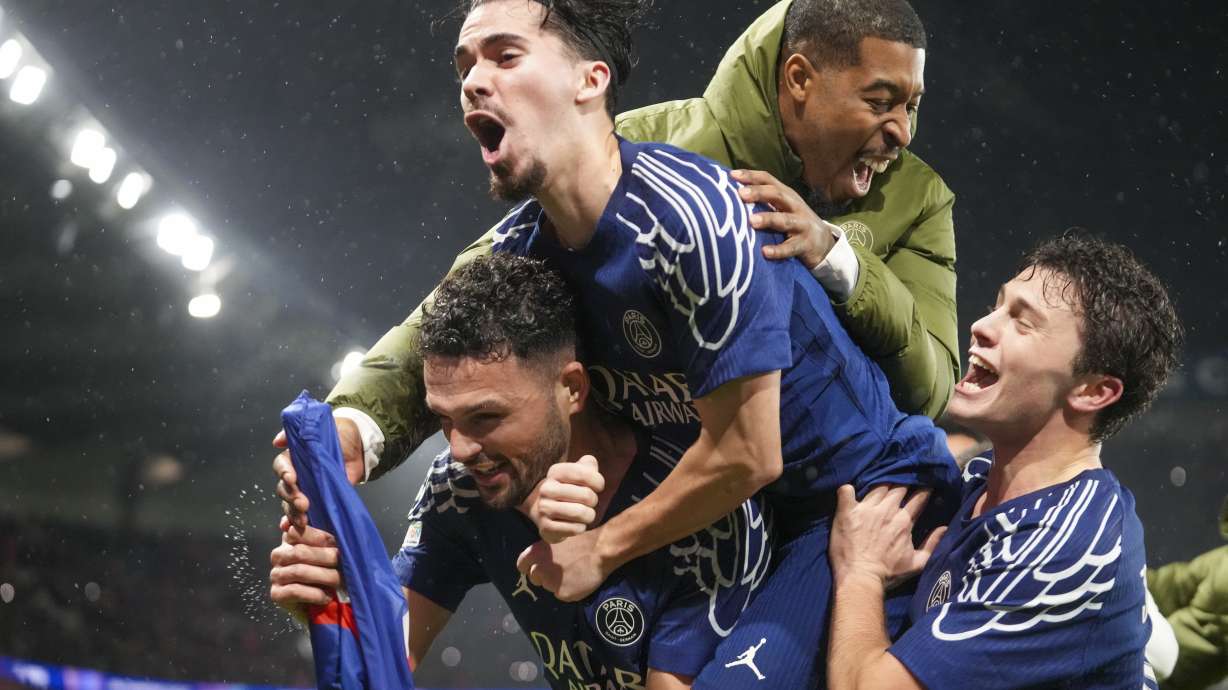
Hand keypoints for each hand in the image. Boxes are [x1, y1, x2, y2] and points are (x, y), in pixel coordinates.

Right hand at [269, 516, 341, 616]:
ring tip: (339, 581)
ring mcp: (276, 574)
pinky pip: (294, 591)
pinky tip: (327, 596)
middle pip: (300, 552)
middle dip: (326, 557)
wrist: (323, 604)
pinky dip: (314, 594)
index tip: (334, 542)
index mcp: (291, 539)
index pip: (297, 531)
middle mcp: (280, 554)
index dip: (317, 536)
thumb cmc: (330, 573)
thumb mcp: (331, 552)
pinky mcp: (277, 594)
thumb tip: (314, 526)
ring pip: (299, 571)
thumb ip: (325, 537)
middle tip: (343, 563)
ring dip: (323, 576)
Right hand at [273, 415, 364, 529]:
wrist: (360, 446)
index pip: (281, 466)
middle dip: (291, 497)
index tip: (292, 477)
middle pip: (284, 489)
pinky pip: (302, 514)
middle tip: (303, 503)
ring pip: (290, 504)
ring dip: (293, 513)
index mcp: (294, 457)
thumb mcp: (322, 428)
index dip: (284, 472)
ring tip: (303, 519)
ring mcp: (307, 489)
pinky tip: (294, 528)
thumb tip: (278, 441)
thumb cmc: (340, 435)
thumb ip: (300, 433)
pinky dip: (295, 523)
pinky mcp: (318, 501)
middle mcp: (297, 474)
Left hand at [516, 529, 610, 601]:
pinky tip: (578, 581)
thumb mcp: (556, 541)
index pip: (522, 565)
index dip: (528, 568)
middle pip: (535, 578)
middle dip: (544, 576)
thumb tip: (538, 562)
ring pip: (549, 587)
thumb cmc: (581, 541)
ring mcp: (551, 583)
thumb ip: (544, 553)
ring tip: (571, 574)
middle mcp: (540, 569)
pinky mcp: (563, 594)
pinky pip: (562, 595)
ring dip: (556, 583)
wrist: (600, 550)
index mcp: (536, 553)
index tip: (535, 569)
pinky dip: (568, 590)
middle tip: (558, 572)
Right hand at [523, 455, 604, 543]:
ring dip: (589, 515)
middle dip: (593, 501)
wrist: (544, 513)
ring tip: (584, 514)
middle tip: (588, 502)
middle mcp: (546, 488)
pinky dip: (580, 527)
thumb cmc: (569, 490)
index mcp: (555, 472)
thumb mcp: (577, 474)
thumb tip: (590, 462)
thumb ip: (588, 465)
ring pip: (581, 513)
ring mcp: (544, 508)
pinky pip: (575, 529)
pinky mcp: (545, 527)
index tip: (598, 486)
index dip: (598, 481)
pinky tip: (574, 524)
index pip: (585, 473)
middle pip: (587, 495)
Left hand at [731, 168, 839, 268]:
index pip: (768, 180)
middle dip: (759, 193)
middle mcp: (794, 206)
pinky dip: (778, 250)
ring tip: (751, 221)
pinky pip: (791, 248)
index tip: (732, 175)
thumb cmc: (794, 222)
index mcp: (786, 195)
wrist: (824, 243)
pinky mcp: (806, 244)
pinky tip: (765, 252)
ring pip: (785, 220)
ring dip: (768, 219)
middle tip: (741, 194)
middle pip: (777, 195)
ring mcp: (802, 225)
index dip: (751, 176)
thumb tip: (731, 194)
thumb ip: (763, 200)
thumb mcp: (782, 207)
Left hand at [829, 484, 945, 587]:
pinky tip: (849, 490)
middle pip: (897, 487)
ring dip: (880, 483)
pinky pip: (846, 491)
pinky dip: (847, 489)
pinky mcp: (847, 511)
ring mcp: (866, 509)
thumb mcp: (917, 563)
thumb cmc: (888, 573)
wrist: (860, 577)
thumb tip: (944, 528)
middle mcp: (887, 510)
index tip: (924, 484)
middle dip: (901, 482)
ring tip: (880, 481)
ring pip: (877, 487)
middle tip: (901, 481)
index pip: (917, 498)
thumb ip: (932, 544)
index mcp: (904, 521)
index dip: (922, 490)